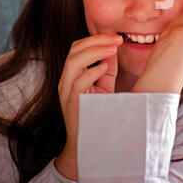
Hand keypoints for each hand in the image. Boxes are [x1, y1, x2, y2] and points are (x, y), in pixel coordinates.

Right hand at [55, 33, 122, 179]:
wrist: (86, 143)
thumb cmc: (96, 114)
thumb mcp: (103, 87)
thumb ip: (107, 69)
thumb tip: (113, 50)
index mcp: (71, 74)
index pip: (78, 48)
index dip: (96, 39)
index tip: (116, 38)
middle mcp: (65, 80)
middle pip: (74, 50)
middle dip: (96, 41)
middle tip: (117, 39)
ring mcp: (66, 91)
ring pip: (73, 62)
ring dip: (95, 52)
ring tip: (113, 49)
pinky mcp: (73, 102)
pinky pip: (78, 82)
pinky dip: (92, 71)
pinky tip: (105, 67)